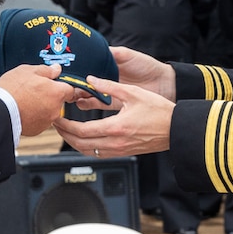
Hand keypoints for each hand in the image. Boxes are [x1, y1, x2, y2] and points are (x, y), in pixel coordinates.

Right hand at [0, 64, 80, 138]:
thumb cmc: (11, 90)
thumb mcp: (27, 71)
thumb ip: (46, 70)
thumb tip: (56, 69)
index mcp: (56, 92)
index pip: (70, 89)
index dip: (62, 85)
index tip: (56, 84)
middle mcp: (55, 109)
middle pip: (59, 101)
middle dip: (50, 96)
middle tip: (34, 91)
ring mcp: (47, 121)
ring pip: (49, 111)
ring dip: (42, 107)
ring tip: (26, 101)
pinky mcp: (37, 130)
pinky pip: (40, 121)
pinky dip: (34, 117)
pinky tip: (23, 110)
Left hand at [54, 78, 172, 156]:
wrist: (176, 128)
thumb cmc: (159, 111)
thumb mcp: (133, 93)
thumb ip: (109, 86)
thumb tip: (91, 79)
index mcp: (116, 127)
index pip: (82, 130)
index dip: (66, 125)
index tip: (58, 117)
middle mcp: (115, 143)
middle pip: (80, 144)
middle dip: (64, 134)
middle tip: (56, 124)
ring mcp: (119, 150)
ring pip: (88, 152)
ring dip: (74, 143)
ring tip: (66, 131)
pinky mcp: (124, 152)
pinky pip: (99, 154)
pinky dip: (86, 147)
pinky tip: (84, 138)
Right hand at [74, 47, 175, 110]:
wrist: (165, 84)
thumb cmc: (147, 66)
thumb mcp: (127, 55)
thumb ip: (111, 53)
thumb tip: (92, 49)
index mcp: (107, 66)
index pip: (86, 69)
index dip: (75, 71)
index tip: (65, 72)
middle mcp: (105, 80)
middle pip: (84, 83)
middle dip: (73, 85)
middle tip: (64, 87)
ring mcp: (109, 92)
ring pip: (88, 95)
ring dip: (78, 96)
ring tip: (70, 96)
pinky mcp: (114, 104)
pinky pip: (98, 105)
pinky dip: (88, 104)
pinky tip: (81, 103)